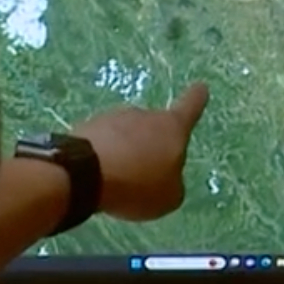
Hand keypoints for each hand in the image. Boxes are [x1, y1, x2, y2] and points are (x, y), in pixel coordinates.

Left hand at [75, 82, 208, 221]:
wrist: (83, 174)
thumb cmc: (137, 184)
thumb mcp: (168, 196)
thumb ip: (172, 183)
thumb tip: (163, 176)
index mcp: (171, 128)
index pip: (190, 107)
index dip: (196, 99)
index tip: (200, 87)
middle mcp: (143, 115)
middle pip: (152, 127)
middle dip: (150, 146)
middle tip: (144, 173)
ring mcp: (112, 117)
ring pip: (124, 135)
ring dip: (124, 152)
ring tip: (118, 179)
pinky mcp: (86, 126)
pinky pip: (101, 143)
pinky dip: (102, 156)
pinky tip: (96, 176)